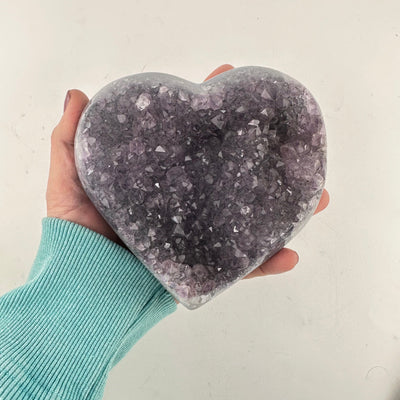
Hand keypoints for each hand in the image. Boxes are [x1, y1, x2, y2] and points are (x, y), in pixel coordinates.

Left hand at [46, 65, 328, 305]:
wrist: (82, 286)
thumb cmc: (74, 234)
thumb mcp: (69, 180)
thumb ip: (70, 140)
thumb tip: (78, 96)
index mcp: (160, 178)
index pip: (190, 136)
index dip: (208, 106)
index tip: (225, 76)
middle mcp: (185, 203)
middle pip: (230, 173)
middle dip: (260, 153)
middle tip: (288, 137)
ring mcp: (197, 234)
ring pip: (248, 217)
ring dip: (284, 209)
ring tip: (316, 195)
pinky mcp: (201, 267)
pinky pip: (239, 267)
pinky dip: (266, 262)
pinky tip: (290, 255)